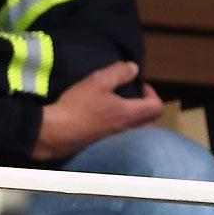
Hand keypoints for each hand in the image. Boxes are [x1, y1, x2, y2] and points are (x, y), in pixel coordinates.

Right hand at [31, 60, 162, 161]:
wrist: (57, 133)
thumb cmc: (79, 106)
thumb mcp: (98, 81)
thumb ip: (119, 72)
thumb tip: (134, 68)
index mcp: (130, 114)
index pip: (156, 107)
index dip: (153, 94)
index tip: (139, 86)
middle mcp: (128, 130)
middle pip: (151, 122)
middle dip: (147, 108)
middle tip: (135, 97)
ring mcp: (117, 140)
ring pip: (138, 131)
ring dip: (136, 119)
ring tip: (121, 107)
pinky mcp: (105, 146)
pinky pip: (124, 138)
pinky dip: (123, 128)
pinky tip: (107, 119)